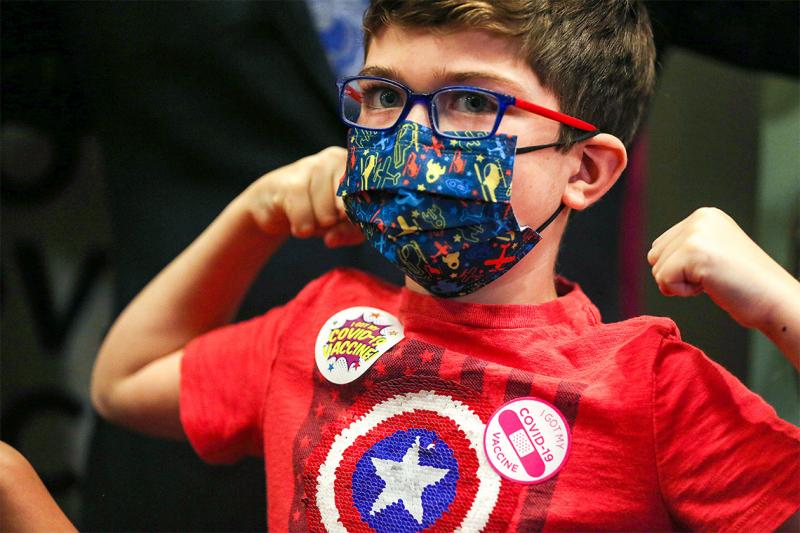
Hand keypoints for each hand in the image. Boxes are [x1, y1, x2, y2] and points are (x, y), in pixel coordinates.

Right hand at [242, 146, 363, 247]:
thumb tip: (332, 239)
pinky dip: (301, 228)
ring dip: (317, 226)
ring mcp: (311, 166)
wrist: (275, 203)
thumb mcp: (341, 224)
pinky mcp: (289, 182)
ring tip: (310, 216)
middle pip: (349, 209)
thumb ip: (349, 232)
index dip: (362, 214)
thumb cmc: (317, 210)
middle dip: (338, 223)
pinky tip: (296, 220)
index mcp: (355, 166)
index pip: (371, 194)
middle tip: (327, 219)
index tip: (351, 222)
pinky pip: (304, 219)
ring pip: (326, 216)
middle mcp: (335, 158)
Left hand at [647, 207, 797, 330]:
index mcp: (704, 216)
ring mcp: (696, 234)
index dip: (681, 267)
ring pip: (657, 269)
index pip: (661, 246)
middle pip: (655, 256)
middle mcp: (700, 218)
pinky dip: (682, 292)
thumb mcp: (713, 251)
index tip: (712, 268)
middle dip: (678, 274)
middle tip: (713, 276)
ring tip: (713, 279)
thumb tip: (652, 256)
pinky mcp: (693, 253)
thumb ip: (685, 246)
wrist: (774, 300)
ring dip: (681, 284)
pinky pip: (663, 281)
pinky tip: (710, 286)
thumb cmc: (746, 284)